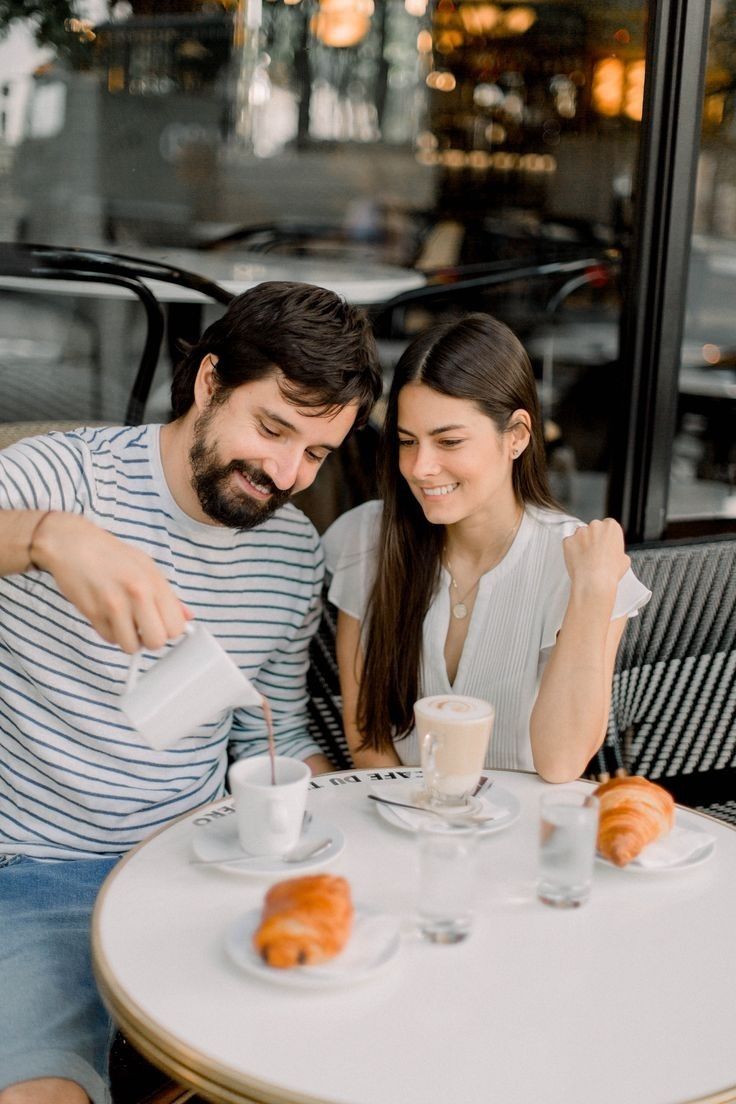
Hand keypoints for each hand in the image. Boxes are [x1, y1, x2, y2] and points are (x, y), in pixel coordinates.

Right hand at [33, 512, 189, 652]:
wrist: (72, 544)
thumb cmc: (110, 555)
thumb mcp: (146, 567)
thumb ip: (168, 595)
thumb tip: (187, 617)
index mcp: (154, 582)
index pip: (176, 626)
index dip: (169, 630)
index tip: (161, 625)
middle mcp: (137, 593)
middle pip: (157, 641)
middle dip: (150, 640)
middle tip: (142, 628)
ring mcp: (114, 605)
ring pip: (131, 646)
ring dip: (129, 639)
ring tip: (124, 622)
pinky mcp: (92, 613)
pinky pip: (109, 640)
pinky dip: (110, 634)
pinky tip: (107, 616)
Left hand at [562, 518, 629, 596]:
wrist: (594, 581)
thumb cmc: (610, 572)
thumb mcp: (624, 560)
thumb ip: (618, 550)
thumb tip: (616, 554)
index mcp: (611, 527)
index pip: (608, 525)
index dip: (605, 536)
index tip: (604, 544)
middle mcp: (595, 526)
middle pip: (593, 528)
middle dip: (593, 538)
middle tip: (595, 553)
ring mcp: (580, 532)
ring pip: (580, 535)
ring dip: (582, 543)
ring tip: (586, 559)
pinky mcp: (568, 540)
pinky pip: (569, 543)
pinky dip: (571, 550)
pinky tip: (578, 560)